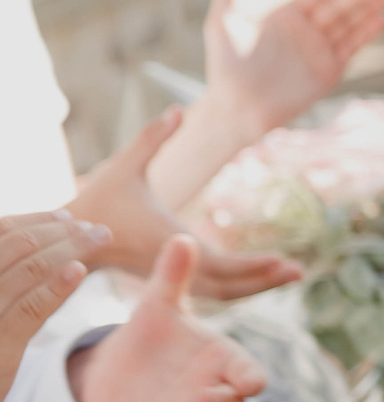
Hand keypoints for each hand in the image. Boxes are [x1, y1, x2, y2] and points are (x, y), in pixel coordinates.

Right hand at [0, 212, 111, 387]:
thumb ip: (7, 273)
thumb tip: (35, 239)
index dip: (34, 221)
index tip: (66, 217)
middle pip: (17, 245)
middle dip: (61, 231)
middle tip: (95, 228)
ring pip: (28, 269)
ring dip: (70, 248)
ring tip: (98, 239)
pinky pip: (29, 310)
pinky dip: (56, 286)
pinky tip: (79, 270)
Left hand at [65, 237, 266, 401]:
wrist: (114, 367)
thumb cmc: (149, 333)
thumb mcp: (158, 304)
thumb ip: (173, 276)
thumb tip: (181, 238)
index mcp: (219, 359)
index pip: (247, 371)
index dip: (250, 378)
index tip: (250, 381)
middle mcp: (209, 389)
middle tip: (208, 397)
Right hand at [74, 109, 300, 299]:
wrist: (67, 239)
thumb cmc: (97, 200)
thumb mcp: (124, 166)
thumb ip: (152, 138)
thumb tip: (176, 108)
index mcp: (167, 240)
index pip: (218, 263)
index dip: (250, 266)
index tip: (281, 261)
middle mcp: (172, 264)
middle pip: (227, 285)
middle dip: (264, 280)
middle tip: (300, 272)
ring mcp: (169, 276)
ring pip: (219, 293)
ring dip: (255, 286)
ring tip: (289, 274)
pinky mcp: (167, 279)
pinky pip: (209, 289)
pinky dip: (237, 286)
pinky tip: (261, 277)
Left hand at [206, 0, 383, 133]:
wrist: (238, 108)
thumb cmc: (224, 69)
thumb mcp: (219, 25)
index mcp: (284, 19)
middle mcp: (304, 34)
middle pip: (337, 9)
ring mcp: (318, 52)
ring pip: (348, 26)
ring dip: (367, 12)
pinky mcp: (328, 72)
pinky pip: (351, 49)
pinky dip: (366, 35)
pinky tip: (380, 21)